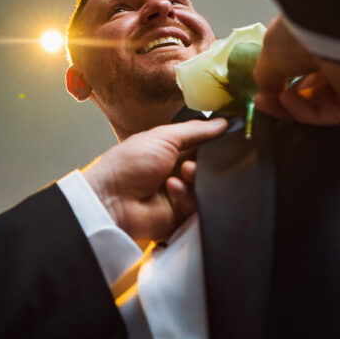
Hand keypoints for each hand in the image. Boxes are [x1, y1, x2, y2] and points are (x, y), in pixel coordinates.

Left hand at [82, 118, 226, 246]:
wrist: (111, 200)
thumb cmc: (128, 164)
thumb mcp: (162, 137)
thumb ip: (193, 131)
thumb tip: (221, 123)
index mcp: (169, 149)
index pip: (200, 143)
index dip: (213, 141)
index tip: (227, 136)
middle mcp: (176, 171)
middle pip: (207, 165)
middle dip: (208, 161)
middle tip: (201, 157)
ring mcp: (180, 193)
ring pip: (206, 185)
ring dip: (197, 176)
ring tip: (186, 173)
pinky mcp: (181, 214)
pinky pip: (199, 204)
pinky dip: (188, 194)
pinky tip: (172, 189)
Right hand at [253, 14, 339, 124]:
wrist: (338, 29)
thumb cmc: (305, 32)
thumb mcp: (272, 51)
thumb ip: (267, 76)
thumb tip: (265, 92)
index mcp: (328, 39)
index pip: (306, 65)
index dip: (280, 79)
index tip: (260, 87)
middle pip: (313, 87)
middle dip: (283, 96)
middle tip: (262, 100)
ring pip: (321, 103)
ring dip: (290, 105)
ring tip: (268, 99)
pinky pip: (332, 112)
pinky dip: (305, 110)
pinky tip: (286, 98)